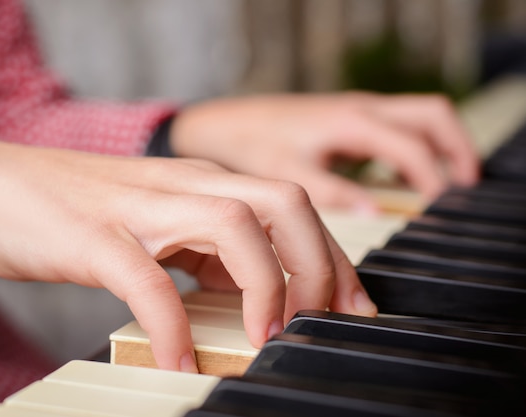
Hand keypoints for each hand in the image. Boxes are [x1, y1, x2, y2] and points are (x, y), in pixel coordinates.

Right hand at [0, 138, 374, 371]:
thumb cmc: (78, 209)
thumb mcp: (159, 224)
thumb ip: (207, 250)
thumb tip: (255, 292)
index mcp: (203, 183)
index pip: (293, 207)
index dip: (331, 257)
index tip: (349, 306)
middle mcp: (184, 186)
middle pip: (284, 202)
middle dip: (320, 263)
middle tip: (324, 320)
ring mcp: (140, 208)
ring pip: (234, 225)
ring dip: (266, 286)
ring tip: (265, 339)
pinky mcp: (95, 237)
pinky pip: (149, 281)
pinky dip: (173, 326)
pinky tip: (180, 362)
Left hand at [171, 92, 479, 212]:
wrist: (218, 125)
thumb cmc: (248, 144)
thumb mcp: (290, 174)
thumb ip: (334, 194)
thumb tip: (375, 212)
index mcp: (351, 122)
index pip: (414, 147)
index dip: (434, 179)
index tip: (441, 210)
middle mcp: (359, 110)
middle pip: (432, 116)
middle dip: (457, 148)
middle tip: (463, 189)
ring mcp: (353, 112)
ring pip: (416, 117)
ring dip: (436, 145)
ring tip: (440, 188)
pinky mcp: (343, 120)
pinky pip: (393, 127)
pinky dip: (409, 148)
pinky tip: (398, 178)